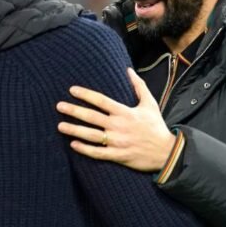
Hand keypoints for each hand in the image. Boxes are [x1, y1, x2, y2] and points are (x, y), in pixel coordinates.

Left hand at [56, 68, 176, 171]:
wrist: (166, 151)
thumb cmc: (156, 126)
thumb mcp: (150, 103)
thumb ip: (138, 86)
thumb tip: (129, 70)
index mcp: (125, 112)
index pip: (101, 100)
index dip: (85, 94)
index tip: (71, 90)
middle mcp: (119, 126)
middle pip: (92, 117)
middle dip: (74, 111)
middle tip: (59, 106)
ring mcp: (117, 142)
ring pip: (91, 135)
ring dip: (74, 130)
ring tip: (60, 126)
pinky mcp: (118, 156)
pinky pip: (98, 153)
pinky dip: (85, 149)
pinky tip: (73, 144)